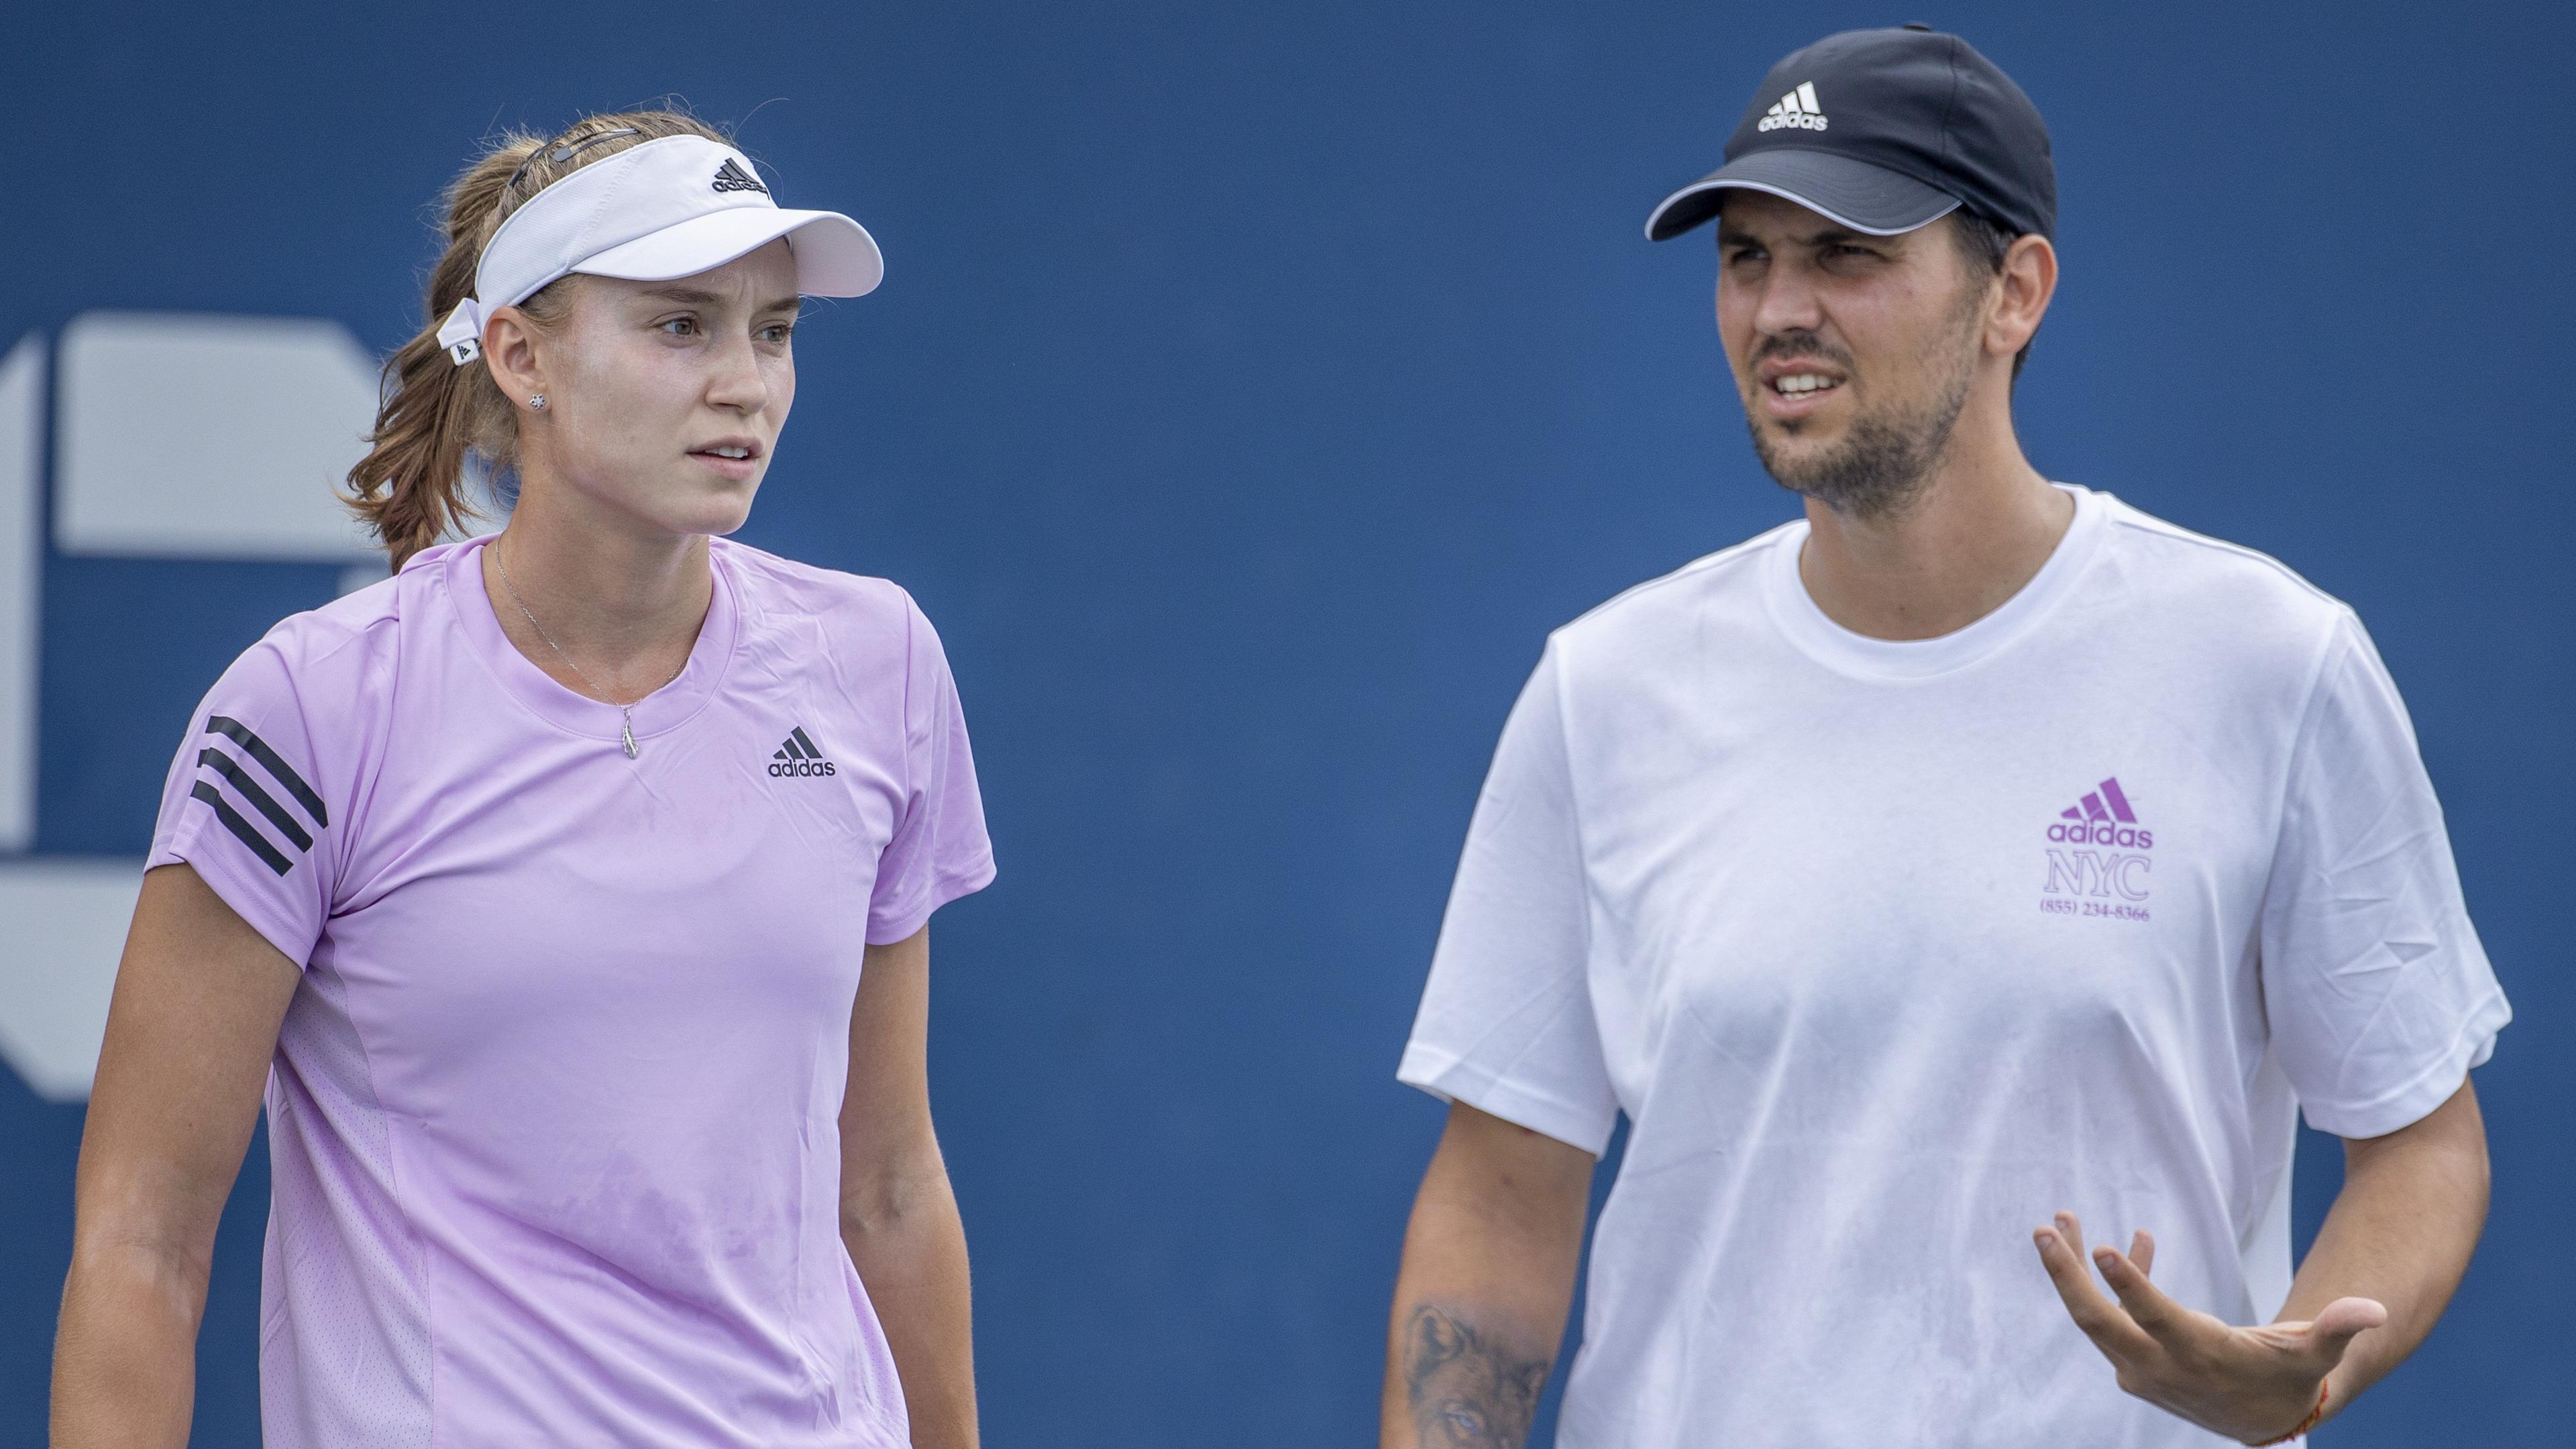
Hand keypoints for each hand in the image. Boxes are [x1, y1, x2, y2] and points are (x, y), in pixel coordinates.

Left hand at [2033, 1211, 2385, 1443]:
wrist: (2261, 1422)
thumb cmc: (2287, 1378)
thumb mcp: (2313, 1355)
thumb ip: (2337, 1329)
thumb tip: (2373, 1310)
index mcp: (2197, 1355)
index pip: (2152, 1318)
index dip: (2127, 1284)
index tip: (2102, 1248)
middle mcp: (2157, 1365)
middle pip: (2097, 1319)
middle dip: (2066, 1275)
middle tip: (2044, 1229)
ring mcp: (2138, 1366)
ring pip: (2092, 1315)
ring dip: (2072, 1270)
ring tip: (2058, 1222)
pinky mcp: (2132, 1363)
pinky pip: (2112, 1317)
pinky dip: (2114, 1282)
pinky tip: (2132, 1243)